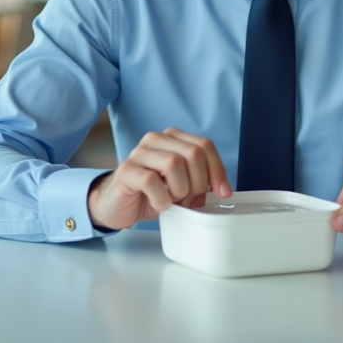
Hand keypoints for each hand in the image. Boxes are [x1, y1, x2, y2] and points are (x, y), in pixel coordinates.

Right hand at [87, 128, 231, 229]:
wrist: (118, 205)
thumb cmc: (152, 194)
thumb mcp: (182, 184)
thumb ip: (200, 179)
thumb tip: (222, 189)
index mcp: (172, 138)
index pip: (205, 145)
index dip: (218, 170)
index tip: (223, 193)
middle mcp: (156, 139)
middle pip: (193, 154)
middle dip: (199, 183)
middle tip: (190, 200)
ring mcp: (139, 153)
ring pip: (174, 164)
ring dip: (180, 190)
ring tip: (173, 200)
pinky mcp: (126, 170)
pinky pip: (151, 181)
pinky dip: (161, 198)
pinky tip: (159, 204)